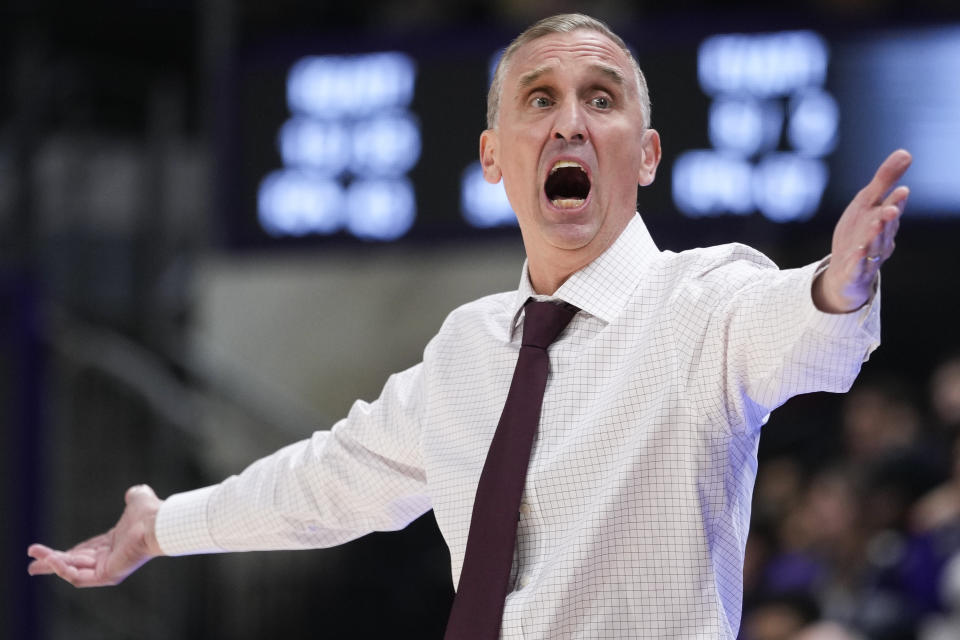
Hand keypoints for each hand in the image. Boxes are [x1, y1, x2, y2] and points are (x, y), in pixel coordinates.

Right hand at [27, 485, 164, 586]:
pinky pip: (78, 577)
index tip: (45, 552)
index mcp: (112, 545)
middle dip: (52, 564)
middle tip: (31, 565)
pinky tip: (51, 558)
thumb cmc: (150, 512)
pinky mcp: (106, 576)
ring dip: (52, 564)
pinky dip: (63, 569)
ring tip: (34, 558)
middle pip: (74, 565)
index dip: (65, 553)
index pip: (83, 553)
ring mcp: (107, 569)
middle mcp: (109, 559)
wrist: (157, 522)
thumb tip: (134, 492)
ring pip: (72, 571)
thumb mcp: (137, 500)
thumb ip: (133, 496)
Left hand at [813, 149, 911, 312]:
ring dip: (876, 235)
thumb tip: (906, 152)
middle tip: (891, 208)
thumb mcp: (867, 203)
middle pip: (886, 227)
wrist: (846, 271)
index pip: (893, 208)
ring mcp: (869, 256)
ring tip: (876, 224)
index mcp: (883, 219)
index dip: (897, 201)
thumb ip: (885, 180)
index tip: (901, 190)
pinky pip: (858, 266)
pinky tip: (857, 253)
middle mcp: (881, 237)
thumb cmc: (859, 232)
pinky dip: (859, 260)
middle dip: (889, 217)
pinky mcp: (855, 271)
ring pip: (875, 245)